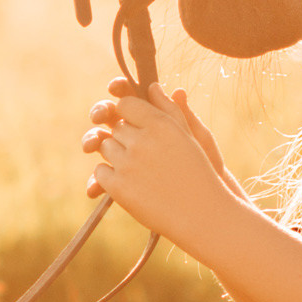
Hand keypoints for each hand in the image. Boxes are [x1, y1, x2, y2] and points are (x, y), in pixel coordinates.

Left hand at [81, 82, 238, 250]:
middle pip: (115, 127)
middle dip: (125, 138)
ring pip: (104, 148)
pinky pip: (99, 172)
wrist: (202, 215)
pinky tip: (130, 184)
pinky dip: (109, 178)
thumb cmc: (198, 172)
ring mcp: (127, 164)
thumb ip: (168, 108)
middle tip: (145, 155)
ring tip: (140, 171)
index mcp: (159, 124)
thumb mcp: (188, 136)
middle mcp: (141, 140)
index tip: (136, 124)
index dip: (127, 113)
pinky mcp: (118, 187)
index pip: (124, 104)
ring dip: (117, 157)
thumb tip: (151, 86)